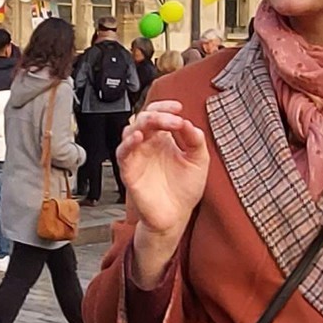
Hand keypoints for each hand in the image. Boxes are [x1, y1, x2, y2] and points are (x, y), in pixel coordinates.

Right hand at [118, 101, 208, 282]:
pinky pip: (122, 153)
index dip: (165, 106)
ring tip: (160, 122)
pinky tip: (139, 137)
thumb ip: (196, 140)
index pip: (158, 113)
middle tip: (174, 118)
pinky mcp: (129, 171)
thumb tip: (187, 122)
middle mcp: (148, 145)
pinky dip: (128, 143)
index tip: (179, 107)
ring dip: (144, 122)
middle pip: (144, 118)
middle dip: (158, 113)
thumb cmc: (184, 190)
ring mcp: (137, 157)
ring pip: (130, 130)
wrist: (176, 217)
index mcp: (163, 139)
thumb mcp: (199, 161)